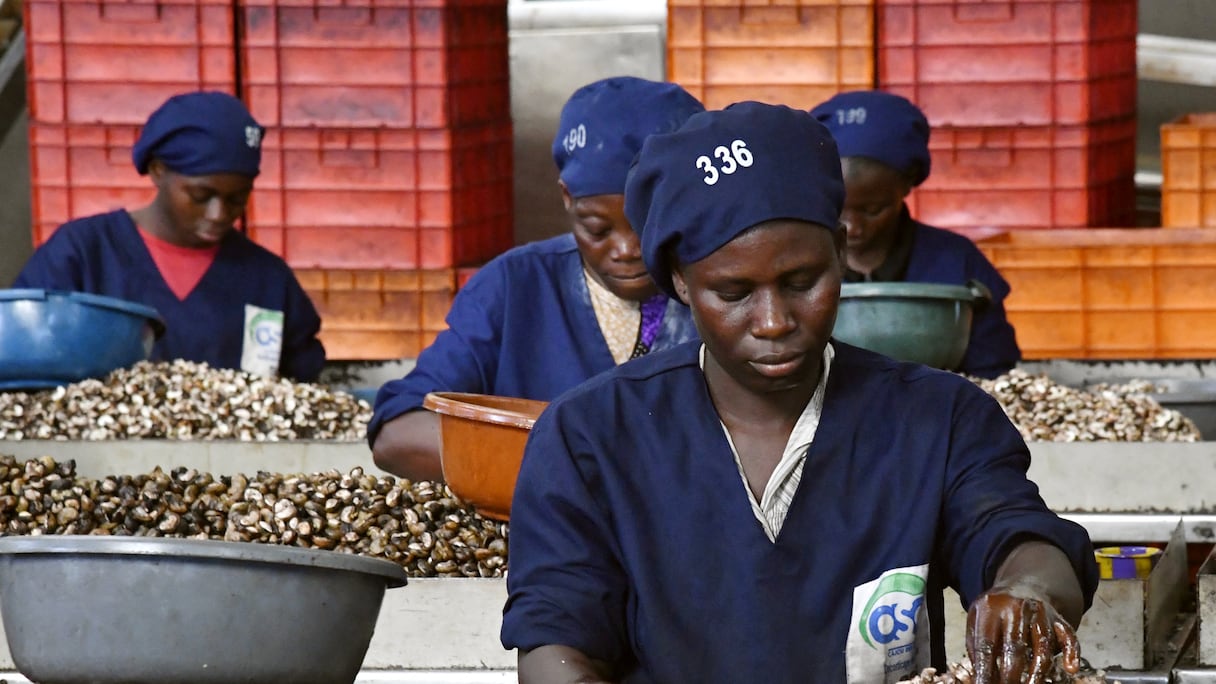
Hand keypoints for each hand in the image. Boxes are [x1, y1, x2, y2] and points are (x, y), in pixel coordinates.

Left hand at [965, 585, 1080, 683]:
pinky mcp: (1059, 619)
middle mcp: (1017, 607)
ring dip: (1037, 671)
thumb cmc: (997, 610)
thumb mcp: (978, 618)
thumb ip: (975, 644)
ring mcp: (1041, 612)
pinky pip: (1069, 637)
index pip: (986, 644)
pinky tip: (1071, 669)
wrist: (1024, 585)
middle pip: (1015, 646)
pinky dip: (1071, 653)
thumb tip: (979, 674)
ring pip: (1042, 645)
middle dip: (1010, 674)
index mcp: (991, 607)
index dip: (985, 669)